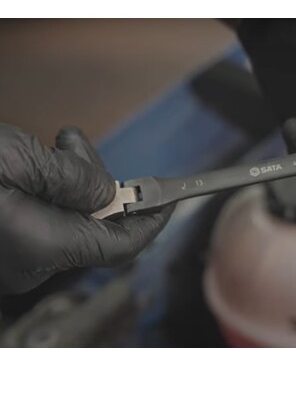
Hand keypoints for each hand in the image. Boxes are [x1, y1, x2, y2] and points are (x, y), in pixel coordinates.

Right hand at [0, 124, 173, 293]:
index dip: (151, 221)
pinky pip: (49, 220)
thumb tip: (109, 192)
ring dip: (74, 180)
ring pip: (73, 219)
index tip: (167, 198)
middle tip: (75, 149)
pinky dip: (54, 191)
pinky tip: (40, 162)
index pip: (122, 245)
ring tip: (54, 146)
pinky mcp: (9, 244)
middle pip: (98, 225)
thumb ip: (76, 179)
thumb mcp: (20, 161)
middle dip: (100, 184)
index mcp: (44, 245)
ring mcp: (19, 256)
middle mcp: (34, 262)